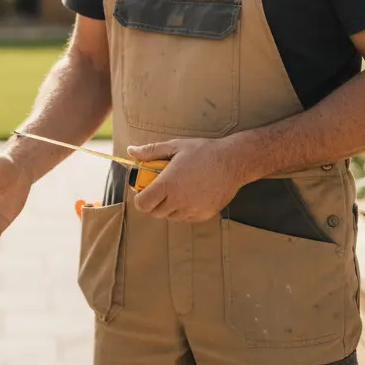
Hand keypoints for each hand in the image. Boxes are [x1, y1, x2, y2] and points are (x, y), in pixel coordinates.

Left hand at [126, 135, 253, 221]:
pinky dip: (182, 210)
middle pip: (154, 212)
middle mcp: (178, 201)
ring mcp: (192, 210)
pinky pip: (186, 218)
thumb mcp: (175, 146)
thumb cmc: (203, 152)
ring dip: (167, 206)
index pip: (142, 204)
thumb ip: (150, 151)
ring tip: (176, 189)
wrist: (233, 161)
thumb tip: (131, 151)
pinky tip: (189, 194)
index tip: (143, 188)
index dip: (139, 197)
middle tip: (159, 188)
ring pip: (170, 216)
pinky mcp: (204, 215)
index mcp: (167, 185)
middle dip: (153, 201)